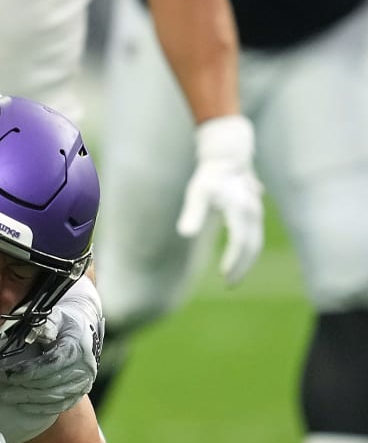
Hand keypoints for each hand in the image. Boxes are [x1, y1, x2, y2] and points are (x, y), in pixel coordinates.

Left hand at [0, 278, 102, 415]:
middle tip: (1, 389)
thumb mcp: (55, 316)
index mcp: (76, 347)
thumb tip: (31, 335)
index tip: (3, 374)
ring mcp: (84, 381)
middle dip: (23, 388)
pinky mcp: (81, 392)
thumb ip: (44, 326)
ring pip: (54, 397)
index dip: (25, 372)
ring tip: (8, 397)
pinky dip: (42, 407)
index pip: (49, 364)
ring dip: (29, 400)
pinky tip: (24, 406)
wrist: (86, 328)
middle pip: (50, 383)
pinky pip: (62, 405)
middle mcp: (84, 367)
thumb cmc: (65, 321)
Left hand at [178, 115, 262, 285]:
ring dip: (246, 262)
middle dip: (242, 267)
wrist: (228, 157)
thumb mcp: (197, 193)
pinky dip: (247, 251)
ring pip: (256, 243)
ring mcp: (257, 213)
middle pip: (252, 246)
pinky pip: (254, 237)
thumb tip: (185, 234)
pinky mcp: (255, 213)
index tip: (223, 276)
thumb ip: (193, 213)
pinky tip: (235, 260)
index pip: (240, 241)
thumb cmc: (209, 176)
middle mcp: (254, 212)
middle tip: (230, 285)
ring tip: (232, 277)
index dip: (234, 260)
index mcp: (241, 209)